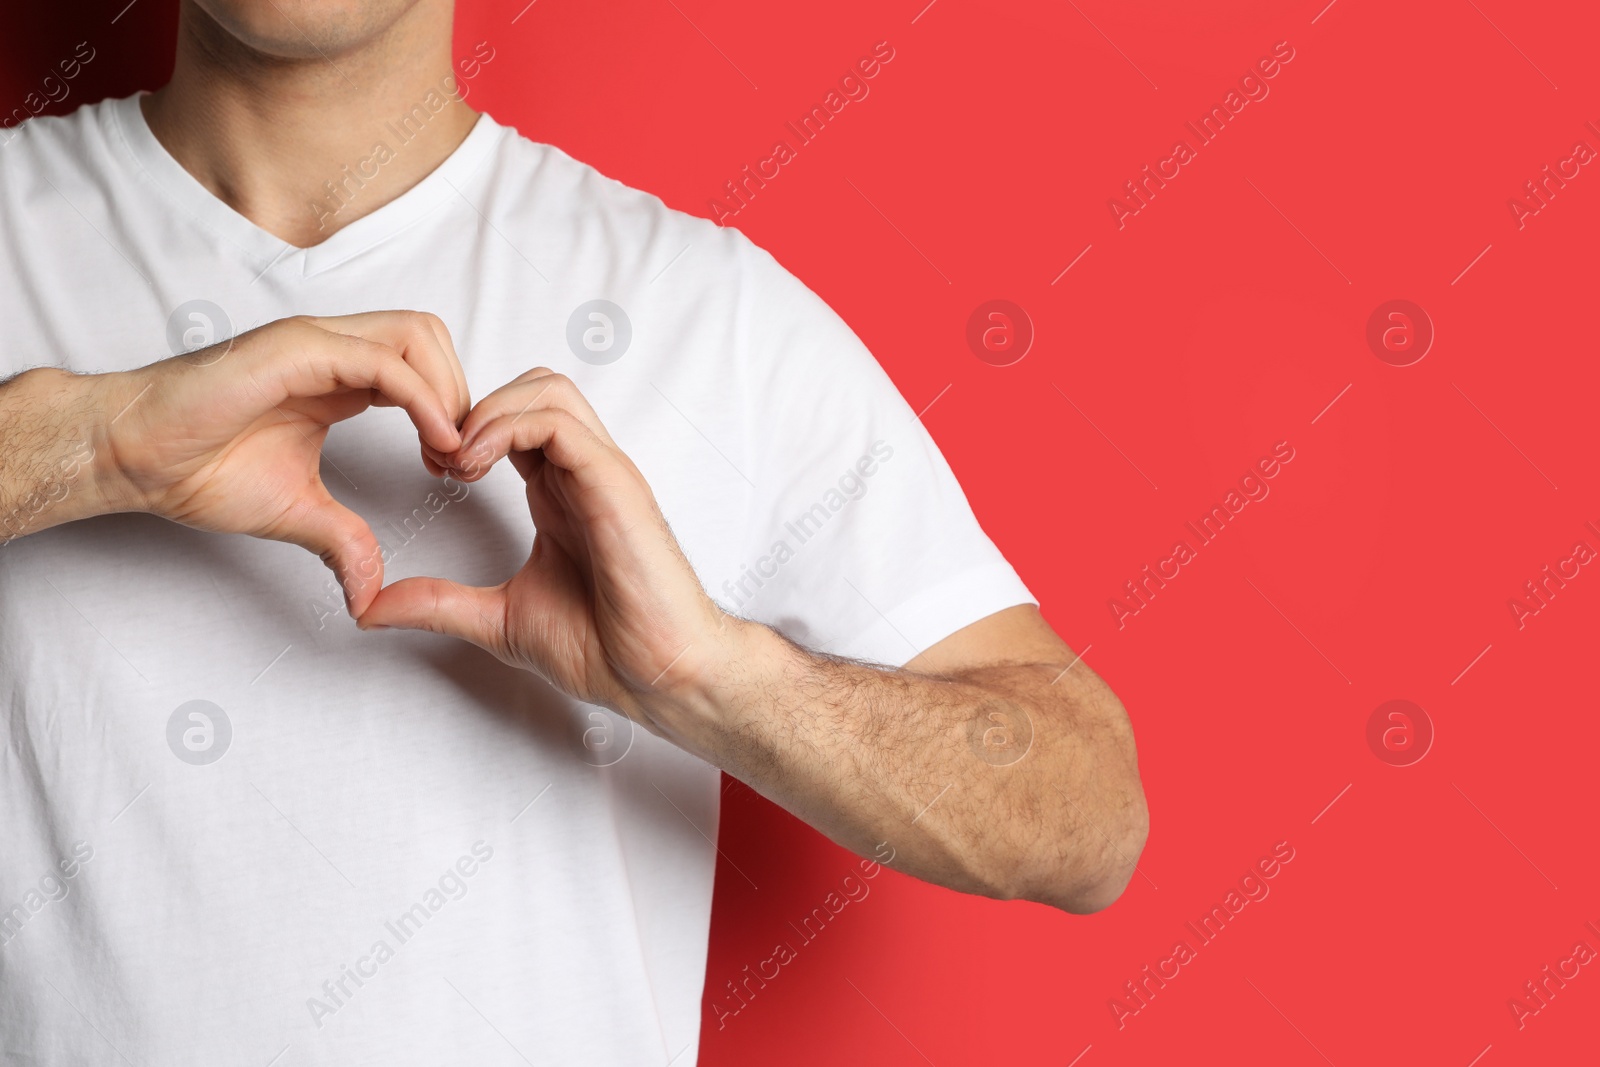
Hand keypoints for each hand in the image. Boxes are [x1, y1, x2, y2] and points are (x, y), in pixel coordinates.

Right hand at [96, 312, 469, 614]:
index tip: (454, 469)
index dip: (452, 412)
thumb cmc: (196, 468)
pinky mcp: (297, 350)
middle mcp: (333, 349)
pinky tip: (434, 443)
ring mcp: (316, 343)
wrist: (131, 455)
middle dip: (462, 393)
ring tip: (449, 453)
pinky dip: (422, 399)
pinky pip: (382, 362)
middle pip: (430, 338)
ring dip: (449, 391)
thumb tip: (370, 594)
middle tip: (460, 459)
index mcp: (338, 377)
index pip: (422, 368)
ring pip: (417, 336)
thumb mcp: (296, 511)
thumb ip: (343, 540)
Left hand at [357, 369, 735, 733]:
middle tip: (440, 459)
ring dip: (489, 411)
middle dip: (473, 406)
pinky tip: (475, 467)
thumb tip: (371, 607)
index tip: (432, 471)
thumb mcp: (499, 620)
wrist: (658, 675)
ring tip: (458, 460)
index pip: (516, 420)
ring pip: (546, 388)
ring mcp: (602, 473)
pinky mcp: (615, 484)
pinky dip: (509, 428)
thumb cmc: (606, 648)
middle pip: (532, 386)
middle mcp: (583, 473)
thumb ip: (440, 604)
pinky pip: (559, 422)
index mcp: (561, 494)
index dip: (464, 429)